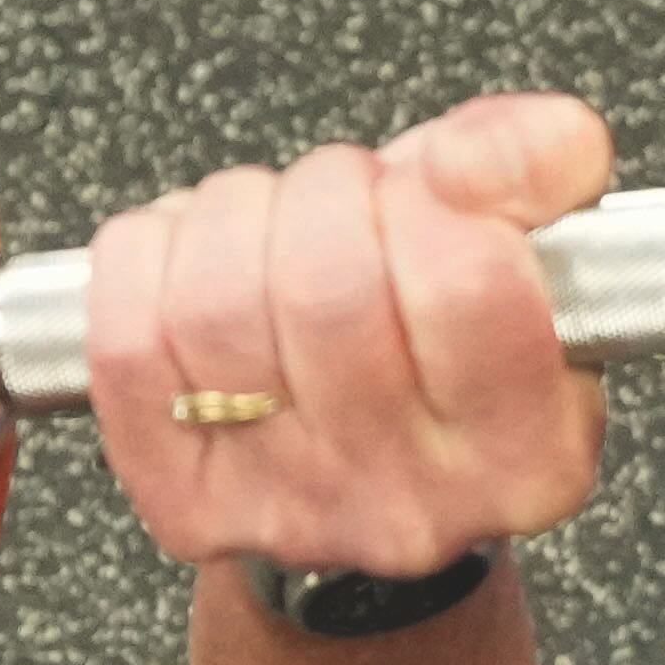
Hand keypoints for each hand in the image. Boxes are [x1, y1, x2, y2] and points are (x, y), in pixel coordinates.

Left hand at [68, 97, 616, 585]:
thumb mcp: (527, 245)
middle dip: (328, 192)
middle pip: (328, 288)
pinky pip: (126, 337)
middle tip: (347, 202)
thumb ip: (537, 166)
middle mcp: (413, 503)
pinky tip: (196, 262)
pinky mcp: (184, 499)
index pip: (467, 284)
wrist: (367, 465)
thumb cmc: (443, 341)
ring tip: (276, 227)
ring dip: (237, 216)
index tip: (431, 187)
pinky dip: (151, 257)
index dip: (434, 194)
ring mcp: (288, 508)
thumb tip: (479, 156)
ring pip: (218, 304)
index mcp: (525, 450)